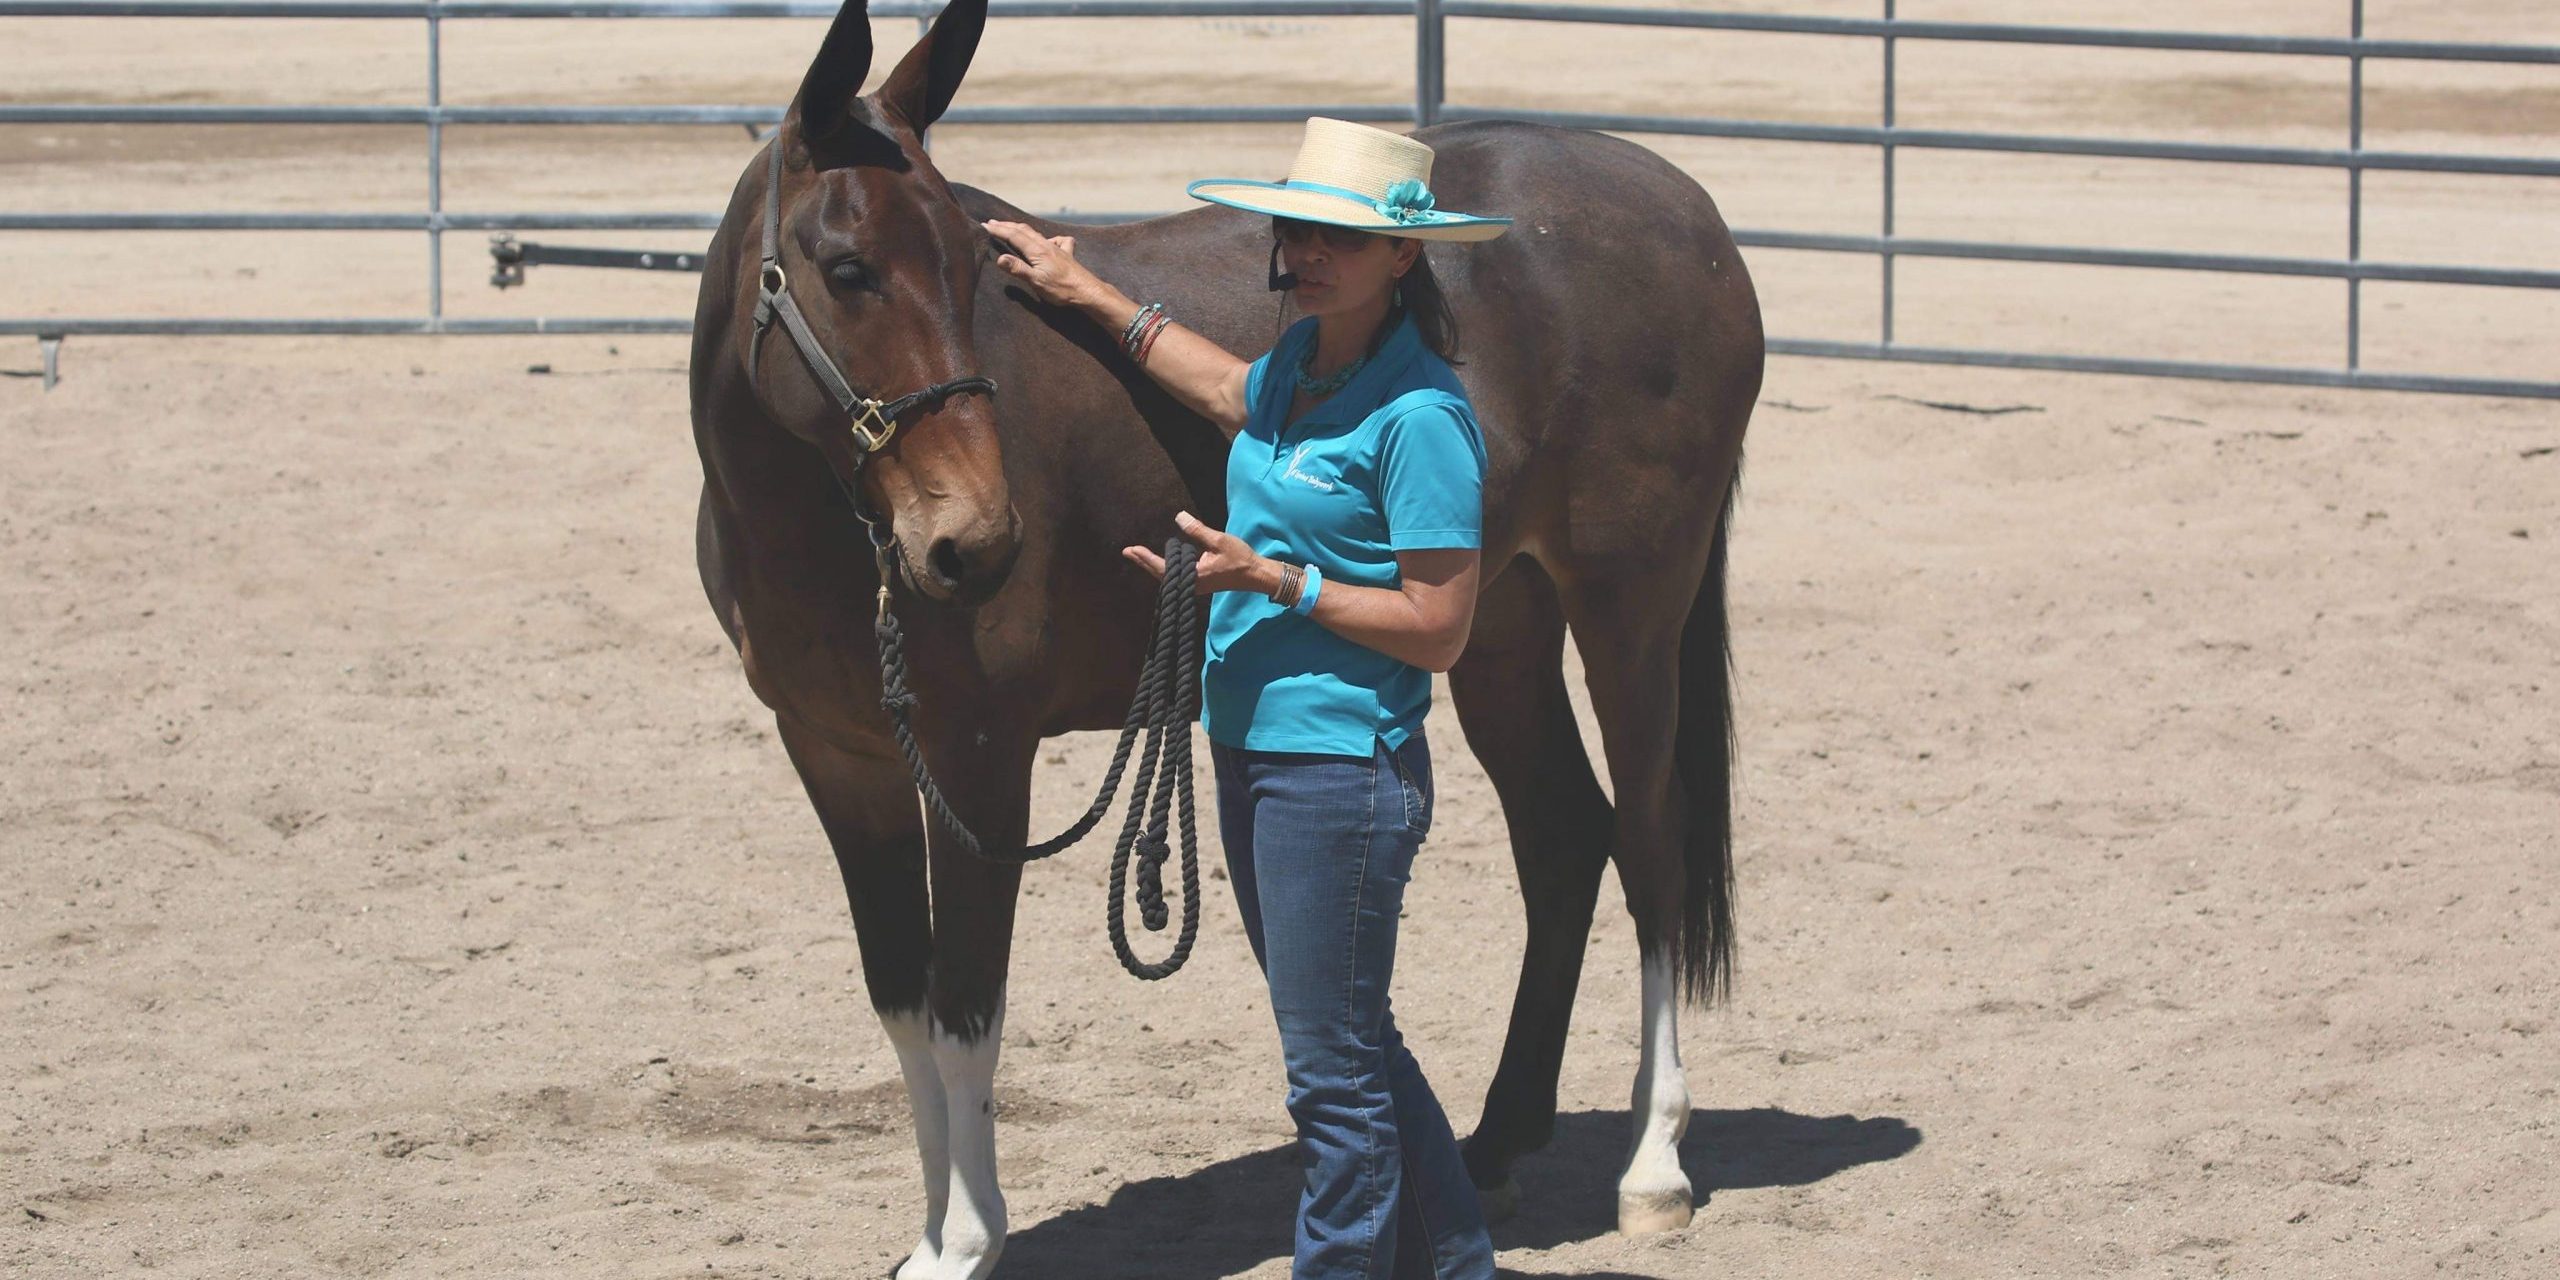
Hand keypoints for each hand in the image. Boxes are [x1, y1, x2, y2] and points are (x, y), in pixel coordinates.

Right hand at [983, 218, 1098, 308]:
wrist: (1087, 291)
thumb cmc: (1062, 289)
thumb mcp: (1036, 281)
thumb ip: (1018, 269)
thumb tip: (1000, 258)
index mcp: (1037, 250)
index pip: (1013, 235)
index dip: (998, 230)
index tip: (984, 226)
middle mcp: (1047, 245)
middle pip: (1023, 230)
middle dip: (1006, 225)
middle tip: (991, 223)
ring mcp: (1057, 248)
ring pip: (1036, 233)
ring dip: (1020, 229)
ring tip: (1011, 227)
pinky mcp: (1066, 254)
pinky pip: (1055, 239)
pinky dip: (1046, 237)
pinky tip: (1048, 241)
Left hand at [1123, 511, 1272, 596]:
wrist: (1255, 575)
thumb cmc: (1240, 559)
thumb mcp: (1219, 541)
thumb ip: (1198, 530)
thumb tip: (1179, 517)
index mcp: (1195, 576)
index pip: (1163, 568)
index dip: (1146, 558)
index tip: (1132, 549)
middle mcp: (1192, 585)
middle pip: (1161, 575)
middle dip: (1144, 561)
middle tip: (1128, 551)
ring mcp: (1195, 586)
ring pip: (1168, 577)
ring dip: (1153, 565)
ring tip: (1139, 555)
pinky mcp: (1199, 583)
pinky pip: (1176, 577)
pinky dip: (1165, 568)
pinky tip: (1160, 561)